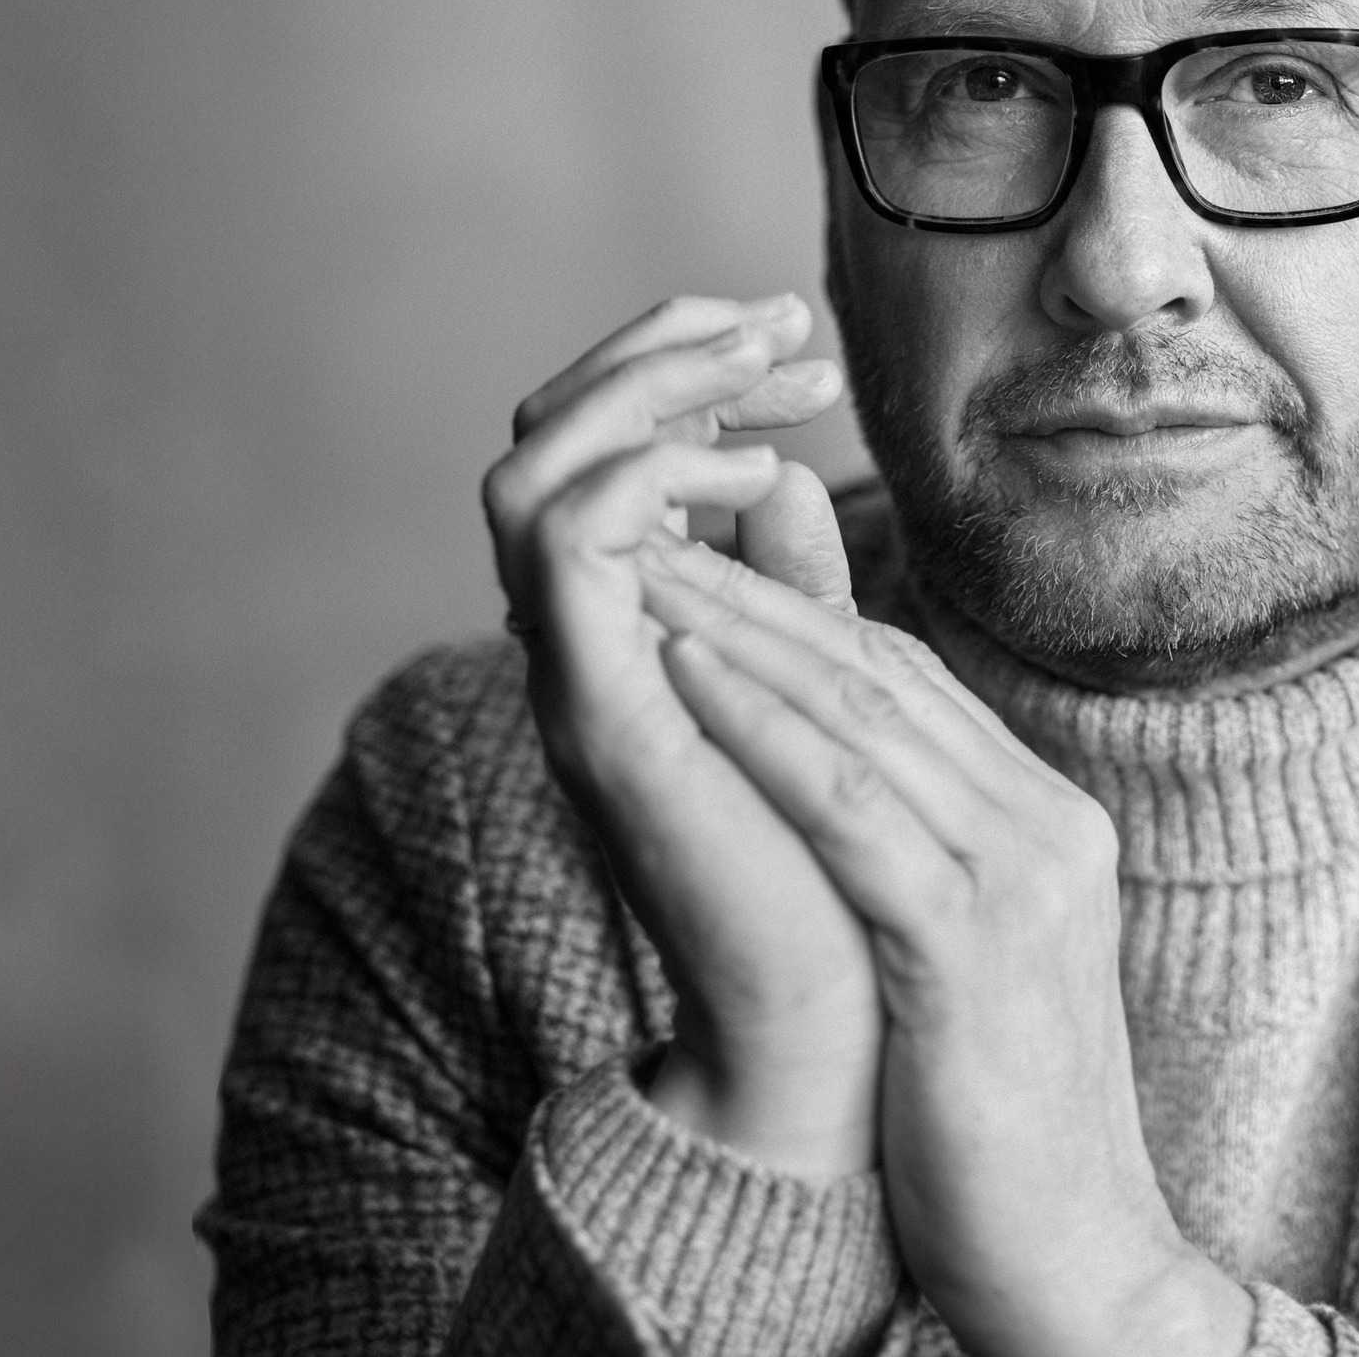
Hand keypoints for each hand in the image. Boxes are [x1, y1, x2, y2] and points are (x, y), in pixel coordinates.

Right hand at [479, 293, 878, 1174]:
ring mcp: (575, 677)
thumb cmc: (832, 874)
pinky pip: (568, 548)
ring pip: (526, 467)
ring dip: (650, 393)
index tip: (804, 345)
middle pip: (539, 430)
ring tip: (772, 388)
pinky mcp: (598, 715)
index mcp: (624, 625)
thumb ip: (786, 593)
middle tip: (786, 327)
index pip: (595, 441)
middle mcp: (578, 641)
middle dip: (661, 349)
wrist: (831, 1030)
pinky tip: (765, 482)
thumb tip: (786, 479)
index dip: (686, 367)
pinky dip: (653, 483)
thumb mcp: (810, 691)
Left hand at [634, 558, 1254, 1356]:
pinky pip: (849, 814)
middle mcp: (1046, 830)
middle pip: (882, 678)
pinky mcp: (971, 950)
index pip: (910, 685)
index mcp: (1046, 827)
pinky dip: (761, 734)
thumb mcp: (963, 973)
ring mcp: (1021, 883)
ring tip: (643, 573)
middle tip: (648, 527)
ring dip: (741, 635)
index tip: (697, 561)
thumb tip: (837, 807)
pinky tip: (686, 680)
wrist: (1079, 1270)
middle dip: (755, 595)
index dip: (797, 613)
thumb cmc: (998, 1137)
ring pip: (861, 720)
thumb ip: (916, 867)